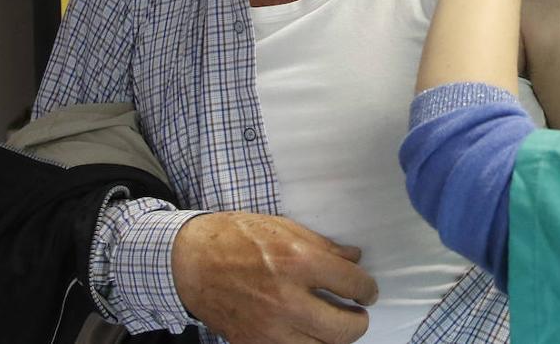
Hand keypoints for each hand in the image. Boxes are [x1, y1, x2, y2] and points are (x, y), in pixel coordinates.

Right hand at [172, 212, 377, 343]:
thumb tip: (354, 257)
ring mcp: (268, 326)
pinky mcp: (251, 343)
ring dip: (334, 338)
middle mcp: (287, 298)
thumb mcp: (284, 228)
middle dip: (359, 322)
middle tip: (358, 314)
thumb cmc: (237, 238)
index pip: (353, 284)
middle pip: (343, 328)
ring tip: (334, 326)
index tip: (368, 292)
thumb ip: (324, 246)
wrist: (191, 261)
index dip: (367, 289)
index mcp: (299, 262)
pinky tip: (306, 333)